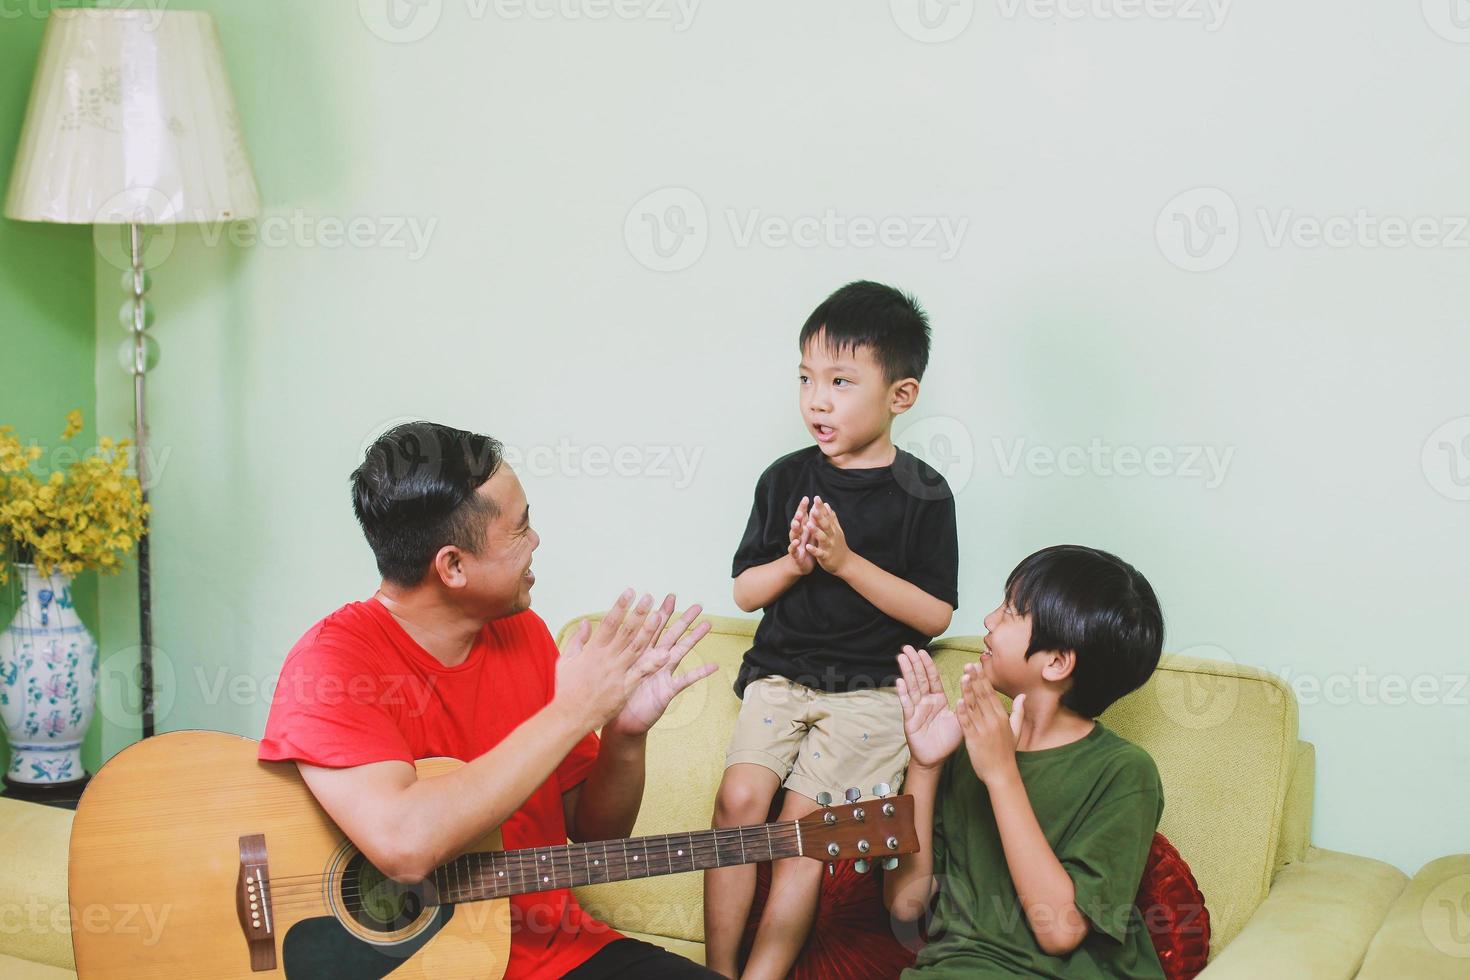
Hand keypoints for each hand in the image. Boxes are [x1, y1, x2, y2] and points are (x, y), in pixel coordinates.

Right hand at [555, 590, 671, 731]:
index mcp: (593, 651)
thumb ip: (578, 639)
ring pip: (636, 649)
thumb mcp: (566, 660)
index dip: (620, 606)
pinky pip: (641, 673)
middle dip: (638, 613)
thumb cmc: (567, 689)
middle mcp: (606, 659)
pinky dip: (653, 663)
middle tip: (649, 597)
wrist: (570, 716)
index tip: (629, 592)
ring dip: (648, 632)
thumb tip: (586, 622)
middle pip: (625, 632)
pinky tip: (666, 653)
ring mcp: (617, 673)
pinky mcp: (625, 688)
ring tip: (659, 616)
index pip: (609, 623)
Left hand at [605, 594, 716, 736]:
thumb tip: (588, 625)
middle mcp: (654, 660)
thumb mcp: (606, 668)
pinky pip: (685, 680)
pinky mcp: (667, 689)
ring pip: (681, 651)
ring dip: (694, 638)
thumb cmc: (612, 696)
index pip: (652, 628)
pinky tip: (714, 666)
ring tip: (708, 625)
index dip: (661, 613)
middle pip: (671, 635)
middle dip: (683, 620)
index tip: (669, 597)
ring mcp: (663, 673)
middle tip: (697, 605)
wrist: (620, 722)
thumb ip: (601, 647)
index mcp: (639, 653)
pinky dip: (700, 673)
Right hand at [788, 496, 815, 574]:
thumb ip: (812, 521)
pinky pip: (793, 549)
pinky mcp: (795, 554)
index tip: (806, 498)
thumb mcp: (811, 532)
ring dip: (794, 529)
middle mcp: (797, 534)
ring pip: (793, 535)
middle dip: (797, 517)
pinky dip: (794, 545)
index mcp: (802, 529)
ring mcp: (795, 543)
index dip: (803, 507)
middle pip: (796, 523)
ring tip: (796, 523)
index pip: (802, 516)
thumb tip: (815, 506)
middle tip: (801, 511)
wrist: (802, 564)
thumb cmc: (807, 546)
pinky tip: (796, 541)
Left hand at [804, 496, 851, 575]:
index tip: (816, 497)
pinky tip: (808, 546)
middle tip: (813, 508)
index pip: (827, 516)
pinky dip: (814, 550)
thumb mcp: (836, 530)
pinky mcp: (825, 556)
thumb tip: (828, 505)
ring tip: (808, 525)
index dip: (822, 507)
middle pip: (826, 525)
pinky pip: (819, 553)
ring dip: (816, 531)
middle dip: (819, 517)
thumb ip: (831, 518)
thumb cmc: (838, 545)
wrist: (845, 563)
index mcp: (833, 529)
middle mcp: (832, 536)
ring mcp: (829, 546)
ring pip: (822, 538)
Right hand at [896, 645, 961, 768]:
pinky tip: (899, 682)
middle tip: (907, 647)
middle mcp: (925, 701)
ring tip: (901, 657)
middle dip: (913, 662)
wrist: (936, 758)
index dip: (927, 664)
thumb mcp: (961, 719)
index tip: (922, 651)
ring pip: (911, 687)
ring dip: (906, 672)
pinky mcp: (910, 720)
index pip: (932, 678)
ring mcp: (916, 709)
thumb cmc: (948, 739)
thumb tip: (972, 686)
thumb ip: (965, 703)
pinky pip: (907, 704)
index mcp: (938, 699)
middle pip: (919, 678)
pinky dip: (903, 693)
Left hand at [954, 657, 1024, 784]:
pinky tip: (958, 701)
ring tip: (962, 676)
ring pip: (973, 706)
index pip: (991, 693)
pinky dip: (962, 712)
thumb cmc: (1007, 753)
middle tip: (968, 665)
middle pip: (982, 696)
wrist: (1001, 774)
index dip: (983, 679)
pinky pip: (966, 723)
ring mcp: (983, 729)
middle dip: (974, 679)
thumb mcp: (1016, 731)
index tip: (977, 666)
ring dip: (967, 690)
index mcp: (1002, 717)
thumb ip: (1018, 712)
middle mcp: (993, 720)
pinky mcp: (973, 739)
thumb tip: (1023, 695)